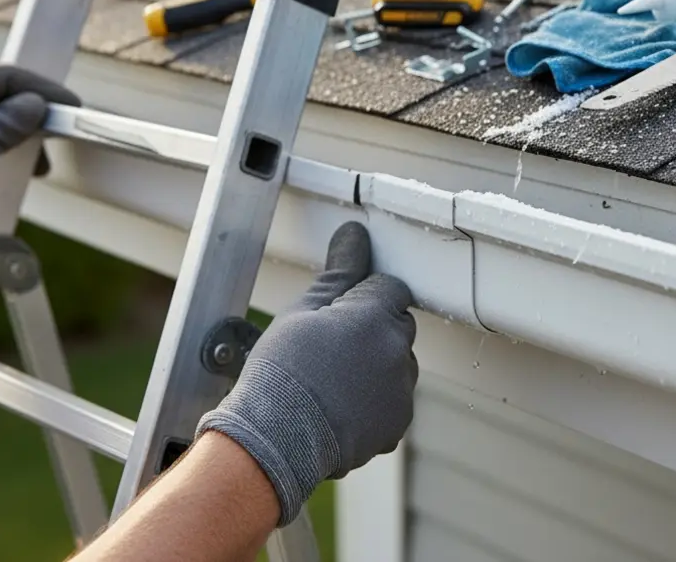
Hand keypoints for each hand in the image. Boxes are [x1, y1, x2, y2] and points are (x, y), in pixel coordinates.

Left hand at [0, 63, 80, 245]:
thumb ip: (9, 123)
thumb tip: (38, 106)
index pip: (3, 76)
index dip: (40, 89)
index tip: (68, 104)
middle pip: (0, 95)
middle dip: (30, 117)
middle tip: (57, 133)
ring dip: (17, 136)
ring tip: (38, 162)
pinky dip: (1, 145)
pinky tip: (16, 163)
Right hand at [196, 222, 417, 526]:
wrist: (274, 439)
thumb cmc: (281, 373)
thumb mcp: (303, 311)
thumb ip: (339, 273)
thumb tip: (354, 235)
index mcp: (375, 316)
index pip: (390, 287)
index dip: (363, 295)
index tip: (339, 310)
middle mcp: (397, 351)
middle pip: (396, 325)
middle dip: (372, 330)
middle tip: (329, 346)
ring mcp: (400, 390)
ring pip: (397, 364)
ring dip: (376, 366)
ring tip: (330, 382)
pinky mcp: (396, 424)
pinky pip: (393, 401)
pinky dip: (374, 402)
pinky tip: (339, 407)